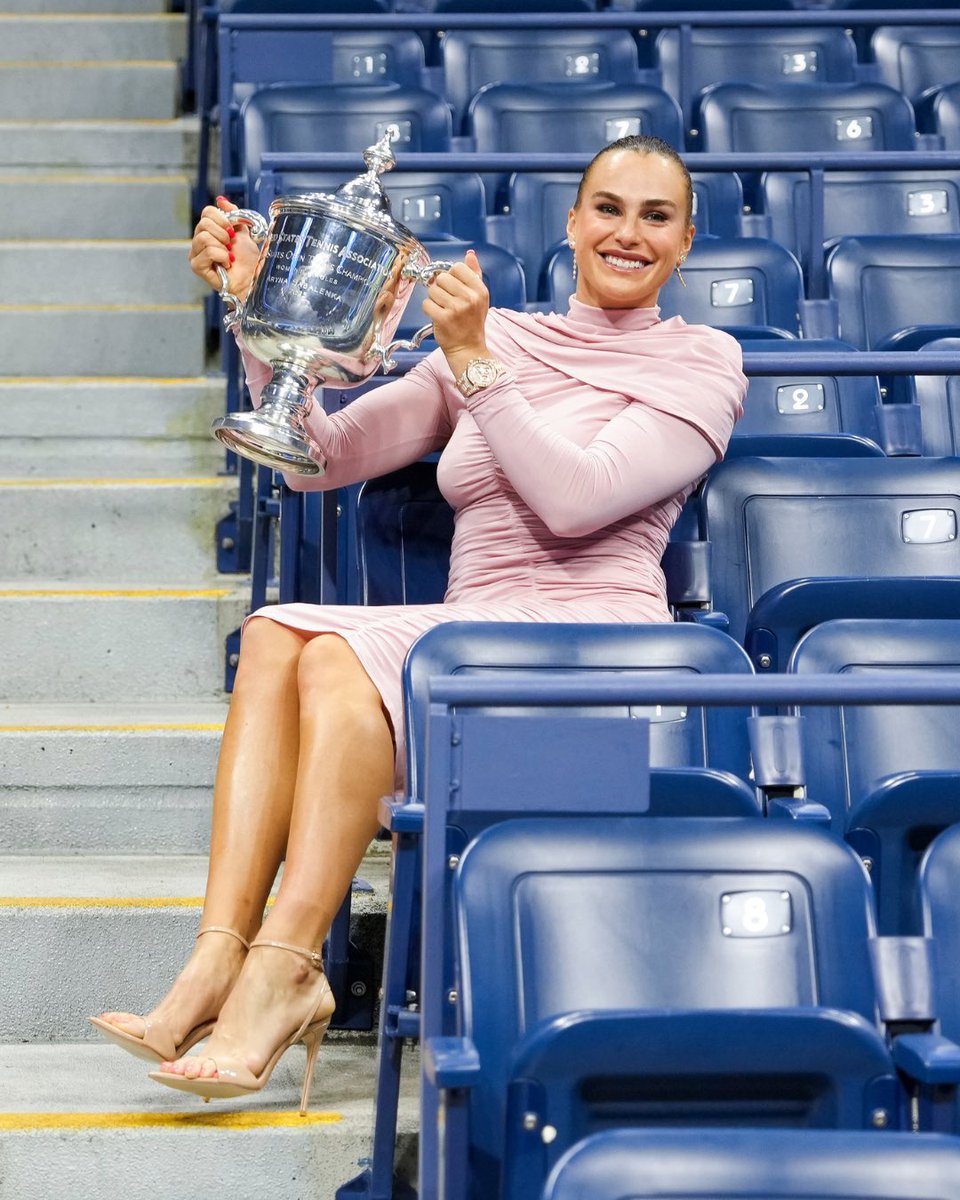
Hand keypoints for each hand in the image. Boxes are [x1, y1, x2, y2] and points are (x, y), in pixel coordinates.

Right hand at [188, 196, 258, 300]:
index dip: (222, 218)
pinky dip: (222, 256)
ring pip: (204, 237)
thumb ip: (233, 215)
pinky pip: (208, 251)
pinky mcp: (197, 267)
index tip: (233, 231)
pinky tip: (226, 264)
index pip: (207, 212)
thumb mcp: (243, 232)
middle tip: (231, 245)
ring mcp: (195, 254)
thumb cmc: (248, 260)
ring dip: (222, 247)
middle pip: (204, 223)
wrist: (253, 279)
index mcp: (208, 231)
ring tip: (229, 256)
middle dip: (223, 233)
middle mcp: (198, 241)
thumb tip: (221, 200)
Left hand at [421, 249, 490, 378]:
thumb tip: (470, 254)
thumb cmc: (472, 322)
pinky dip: (428, 310)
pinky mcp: (443, 319)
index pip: (457, 267)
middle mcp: (470, 298)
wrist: (468, 348)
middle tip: (446, 300)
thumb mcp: (480, 297)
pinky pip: (426, 304)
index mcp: (480, 290)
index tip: (453, 287)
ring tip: (443, 309)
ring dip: (434, 299)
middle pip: (442, 277)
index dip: (451, 276)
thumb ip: (474, 274)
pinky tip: (437, 316)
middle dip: (440, 287)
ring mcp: (456, 308)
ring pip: (432, 290)